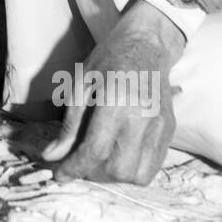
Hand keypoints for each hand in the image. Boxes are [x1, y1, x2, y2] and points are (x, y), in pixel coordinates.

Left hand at [42, 1, 182, 184]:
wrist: (146, 45)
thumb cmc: (108, 60)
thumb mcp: (80, 86)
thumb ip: (68, 126)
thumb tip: (52, 157)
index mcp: (116, 103)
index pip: (95, 151)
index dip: (74, 168)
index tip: (59, 175)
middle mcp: (142, 118)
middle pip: (119, 170)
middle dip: (94, 173)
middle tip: (81, 161)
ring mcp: (160, 126)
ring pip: (138, 175)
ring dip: (115, 175)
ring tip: (101, 158)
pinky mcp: (170, 130)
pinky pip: (154, 166)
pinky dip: (133, 168)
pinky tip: (119, 153)